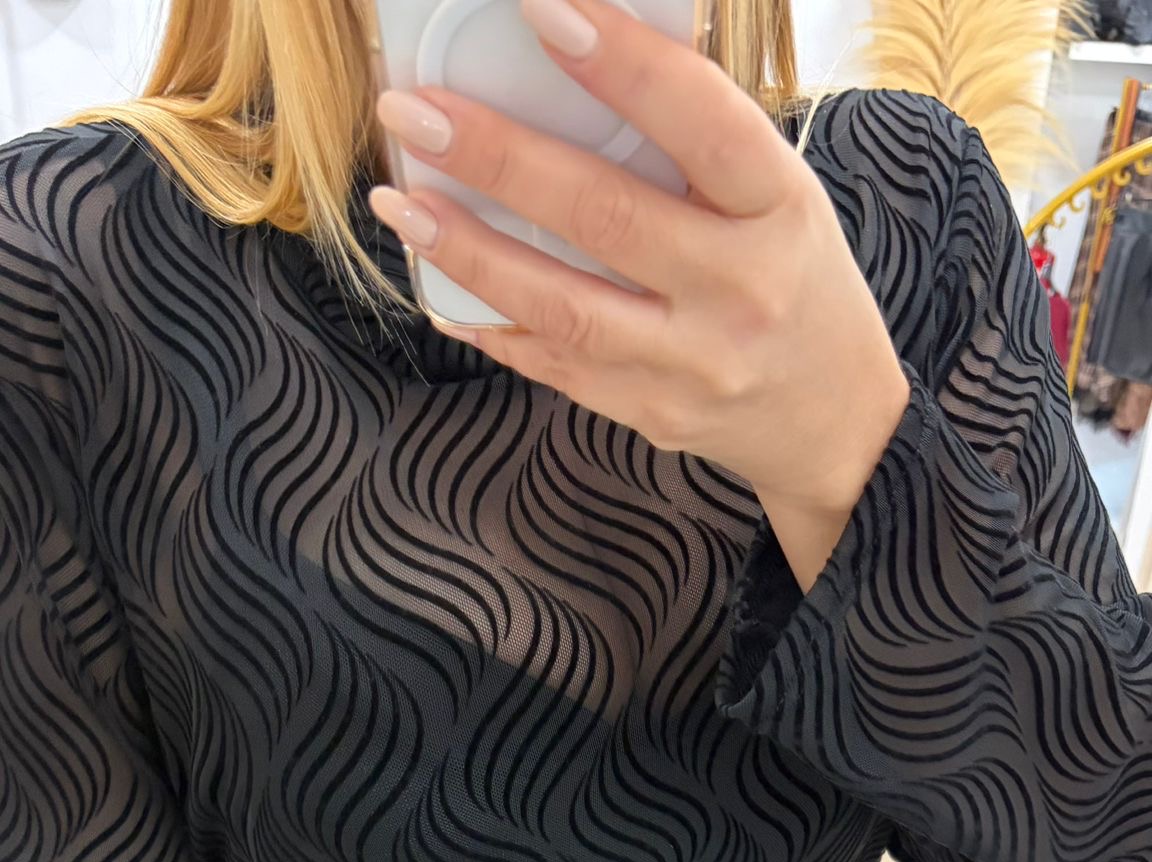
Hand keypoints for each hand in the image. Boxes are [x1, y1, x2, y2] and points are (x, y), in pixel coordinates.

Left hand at [370, 0, 910, 536]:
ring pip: (563, 305)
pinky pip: (556, 366)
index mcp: (780, 208)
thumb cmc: (795, 279)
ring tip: (403, 202)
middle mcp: (741, 289)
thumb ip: (696, 143)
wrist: (836, 422)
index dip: (620, 63)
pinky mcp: (653, 415)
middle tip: (416, 113)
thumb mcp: (778, 196)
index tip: (539, 7)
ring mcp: (693, 363)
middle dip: (497, 157)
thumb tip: (581, 58)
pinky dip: (490, 324)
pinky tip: (438, 288)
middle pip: (605, 215)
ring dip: (469, 250)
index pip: (700, 122)